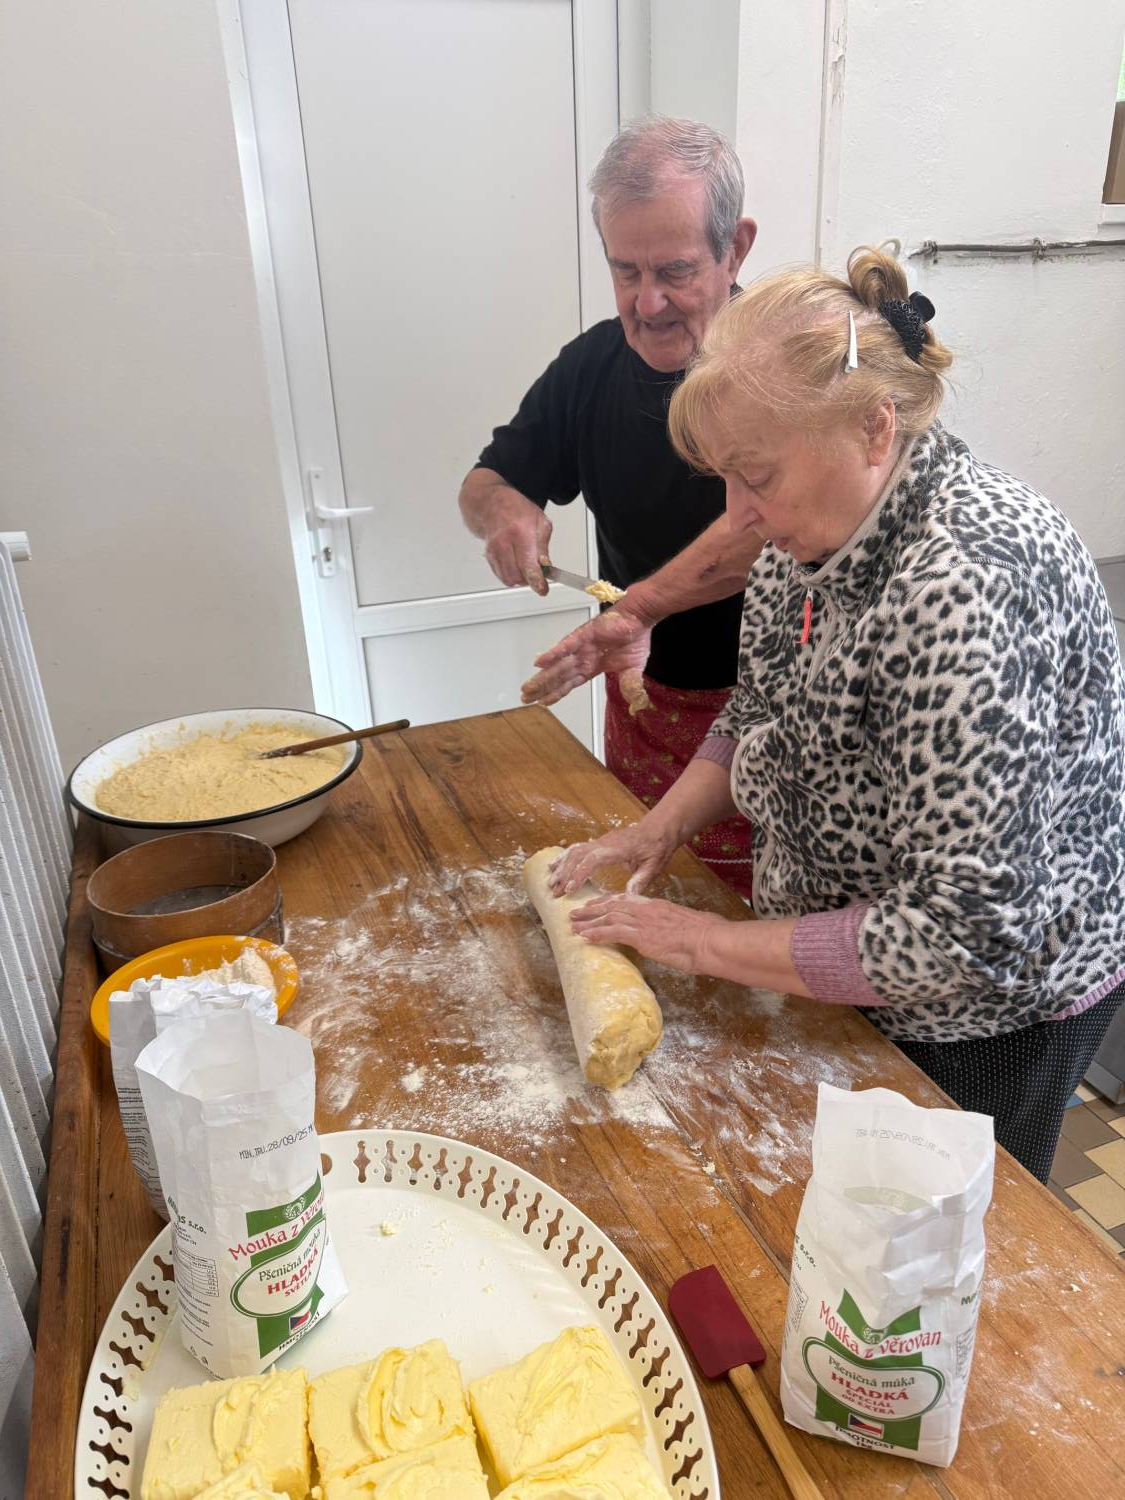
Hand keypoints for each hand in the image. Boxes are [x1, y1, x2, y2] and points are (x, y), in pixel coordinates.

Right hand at [484, 494, 552, 594]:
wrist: (491, 504)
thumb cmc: (516, 510)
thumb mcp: (540, 521)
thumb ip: (543, 547)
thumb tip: (546, 566)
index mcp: (520, 532)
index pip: (528, 564)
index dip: (537, 581)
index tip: (542, 589)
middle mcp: (504, 543)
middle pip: (518, 575)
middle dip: (531, 579)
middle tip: (538, 572)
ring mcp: (494, 551)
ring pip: (509, 579)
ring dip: (521, 579)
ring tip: (527, 567)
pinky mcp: (489, 557)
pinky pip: (502, 576)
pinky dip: (511, 575)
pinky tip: (517, 565)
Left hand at [521, 603, 651, 706]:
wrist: (640, 617)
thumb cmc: (634, 638)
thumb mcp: (632, 670)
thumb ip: (630, 687)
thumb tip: (636, 704)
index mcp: (591, 667)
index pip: (569, 683)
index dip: (555, 693)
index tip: (542, 703)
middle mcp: (582, 658)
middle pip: (558, 677)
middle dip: (542, 688)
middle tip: (525, 698)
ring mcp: (581, 647)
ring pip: (558, 665)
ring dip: (543, 677)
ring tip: (528, 687)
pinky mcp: (584, 634)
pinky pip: (566, 646)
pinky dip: (553, 653)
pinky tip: (540, 662)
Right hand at [548, 821, 678, 896]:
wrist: (660, 828)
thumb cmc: (658, 846)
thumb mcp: (654, 866)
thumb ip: (640, 881)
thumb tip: (628, 898)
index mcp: (618, 849)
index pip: (592, 860)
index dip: (578, 874)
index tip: (569, 889)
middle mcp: (605, 842)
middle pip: (578, 855)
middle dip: (564, 873)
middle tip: (554, 892)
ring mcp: (600, 841)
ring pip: (574, 850)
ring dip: (561, 866)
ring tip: (550, 883)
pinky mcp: (599, 842)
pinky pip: (577, 848)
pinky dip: (564, 857)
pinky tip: (554, 866)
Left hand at [569, 893, 727, 974]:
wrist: (709, 939)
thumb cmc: (705, 935)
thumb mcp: (686, 925)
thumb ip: (673, 927)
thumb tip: (672, 934)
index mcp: (657, 906)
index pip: (626, 900)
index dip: (608, 902)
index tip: (596, 905)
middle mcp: (647, 909)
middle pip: (612, 905)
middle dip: (592, 909)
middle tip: (576, 913)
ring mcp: (643, 921)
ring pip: (608, 917)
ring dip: (589, 922)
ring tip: (573, 926)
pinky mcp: (641, 936)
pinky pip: (613, 933)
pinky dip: (597, 934)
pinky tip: (585, 938)